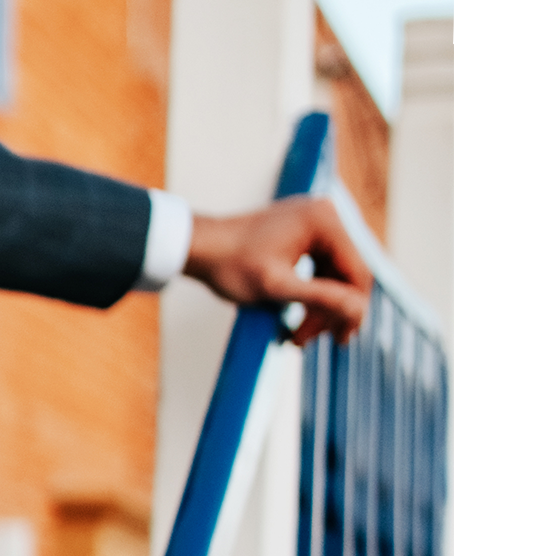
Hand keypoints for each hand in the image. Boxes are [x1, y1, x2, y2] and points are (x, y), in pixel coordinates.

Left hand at [184, 193, 370, 346]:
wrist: (198, 247)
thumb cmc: (229, 263)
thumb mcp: (276, 287)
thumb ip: (319, 298)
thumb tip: (358, 311)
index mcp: (325, 221)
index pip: (357, 272)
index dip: (352, 310)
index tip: (339, 340)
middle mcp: (326, 215)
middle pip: (348, 275)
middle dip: (331, 311)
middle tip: (308, 340)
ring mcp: (315, 222)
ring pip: (335, 276)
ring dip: (320, 308)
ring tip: (298, 336)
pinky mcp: (304, 233)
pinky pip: (321, 270)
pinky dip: (312, 295)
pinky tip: (297, 319)